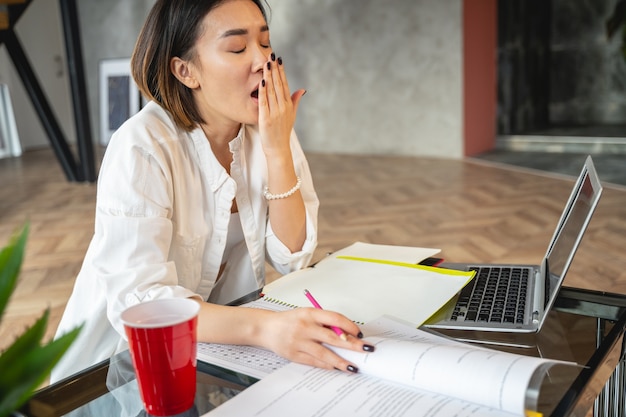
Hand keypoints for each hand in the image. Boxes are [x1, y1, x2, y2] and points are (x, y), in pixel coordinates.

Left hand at [258, 54, 305, 158]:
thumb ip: (295, 101)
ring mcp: (275, 113)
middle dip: (275, 70)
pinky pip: (264, 102)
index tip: (279, 60)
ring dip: (269, 76)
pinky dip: (263, 91)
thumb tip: (302, 90)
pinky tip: (261, 81)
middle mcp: (283, 107)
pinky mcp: (266, 118)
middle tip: (272, 56)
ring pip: (272, 91)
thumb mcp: (291, 116)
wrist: (278, 149)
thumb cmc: (283, 132)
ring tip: (267, 63)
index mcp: (288, 105)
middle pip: (279, 85)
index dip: (282, 72)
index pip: (285, 85)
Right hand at [258, 307, 374, 372]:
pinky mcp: (294, 354)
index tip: (359, 333)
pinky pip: (314, 361)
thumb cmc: (290, 320)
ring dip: (340, 361)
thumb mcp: (307, 314)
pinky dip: (327, 365)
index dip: (349, 326)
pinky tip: (336, 367)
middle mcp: (305, 327)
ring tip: (353, 366)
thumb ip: (324, 322)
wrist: (266, 328)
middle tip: (366, 349)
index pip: (335, 318)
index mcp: (310, 313)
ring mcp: (299, 342)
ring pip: (324, 352)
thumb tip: (346, 334)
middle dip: (352, 344)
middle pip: (333, 337)